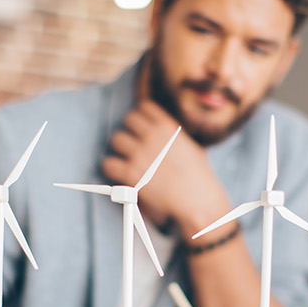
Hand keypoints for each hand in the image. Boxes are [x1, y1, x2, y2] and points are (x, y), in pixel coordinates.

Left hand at [104, 101, 230, 232]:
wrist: (198, 199)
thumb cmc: (198, 176)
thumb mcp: (191, 145)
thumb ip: (172, 136)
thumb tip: (161, 132)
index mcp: (168, 127)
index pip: (145, 107)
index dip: (142, 115)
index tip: (141, 124)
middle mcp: (153, 137)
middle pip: (128, 119)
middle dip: (131, 130)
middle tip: (134, 141)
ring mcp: (140, 154)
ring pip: (116, 139)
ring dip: (120, 147)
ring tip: (127, 156)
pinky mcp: (131, 174)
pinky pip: (108, 163)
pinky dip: (111, 167)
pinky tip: (119, 170)